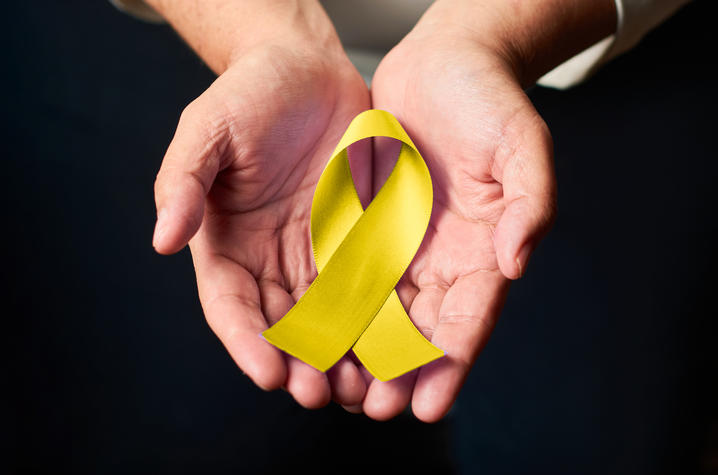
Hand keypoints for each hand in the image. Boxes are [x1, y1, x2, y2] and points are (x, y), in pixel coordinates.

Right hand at [152, 27, 371, 406]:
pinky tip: (391, 344)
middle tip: (319, 394)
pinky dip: (376, 320)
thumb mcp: (206, 130)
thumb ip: (182, 183)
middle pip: (282, 325)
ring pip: (327, 318)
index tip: (267, 374)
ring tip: (360, 387)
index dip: (246, 343)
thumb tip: (161, 240)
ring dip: (341, 357)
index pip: (232, 306)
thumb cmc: (247, 95)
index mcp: (227, 243)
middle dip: (299, 364)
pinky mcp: (356, 239)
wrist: (305, 69)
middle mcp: (270, 258)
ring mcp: (315, 252)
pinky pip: (367, 286)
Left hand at [361, 0, 615, 421]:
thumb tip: (517, 261)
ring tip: (340, 390)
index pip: (471, 318)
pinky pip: (352, 271)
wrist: (445, 63)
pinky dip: (338, 306)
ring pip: (383, 310)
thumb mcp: (521, 142)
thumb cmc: (490, 99)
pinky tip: (318, 334)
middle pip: (423, 327)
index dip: (452, 364)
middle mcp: (445, 256)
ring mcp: (406, 242)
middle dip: (401, 372)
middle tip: (376, 409)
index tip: (430, 405)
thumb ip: (530, 201)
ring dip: (364, 352)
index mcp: (485, 248)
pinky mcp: (371, 222)